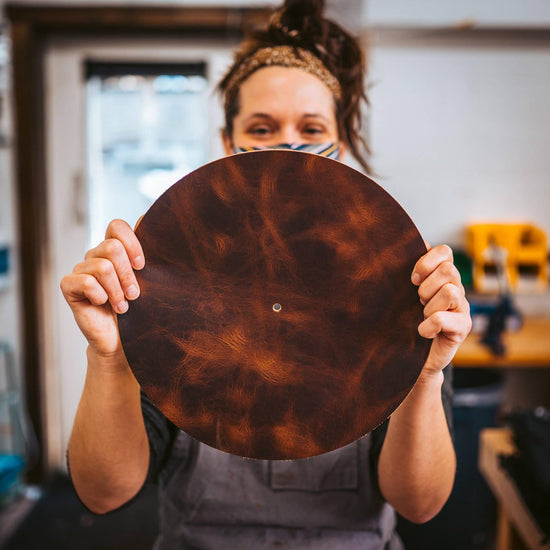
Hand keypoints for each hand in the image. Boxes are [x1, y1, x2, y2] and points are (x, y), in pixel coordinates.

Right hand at [60, 219, 144, 361]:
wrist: (123, 340)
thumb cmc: (138, 310)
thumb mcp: (148, 280)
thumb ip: (146, 252)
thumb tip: (146, 217)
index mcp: (115, 250)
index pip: (117, 226)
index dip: (132, 242)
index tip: (142, 265)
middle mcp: (96, 255)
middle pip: (112, 247)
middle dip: (128, 275)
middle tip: (135, 294)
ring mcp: (81, 269)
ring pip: (102, 266)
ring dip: (117, 291)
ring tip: (123, 306)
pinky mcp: (69, 285)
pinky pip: (86, 282)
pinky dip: (101, 297)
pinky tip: (103, 306)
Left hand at [411, 244, 471, 377]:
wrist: (413, 357)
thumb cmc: (408, 321)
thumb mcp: (406, 293)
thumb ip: (415, 270)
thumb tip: (422, 241)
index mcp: (442, 277)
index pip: (444, 252)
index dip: (427, 262)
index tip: (412, 279)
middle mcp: (456, 289)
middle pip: (449, 271)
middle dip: (426, 287)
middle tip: (419, 302)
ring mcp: (462, 309)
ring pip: (450, 292)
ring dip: (429, 307)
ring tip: (422, 317)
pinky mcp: (462, 328)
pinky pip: (444, 318)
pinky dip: (428, 326)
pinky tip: (423, 332)